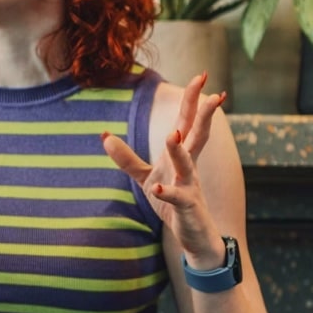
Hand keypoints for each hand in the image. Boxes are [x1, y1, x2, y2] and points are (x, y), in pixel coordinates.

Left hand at [102, 71, 226, 266]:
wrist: (195, 237)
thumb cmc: (174, 203)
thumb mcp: (146, 178)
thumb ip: (127, 158)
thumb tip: (104, 135)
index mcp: (182, 156)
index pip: (187, 122)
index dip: (192, 100)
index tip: (201, 76)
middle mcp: (190, 167)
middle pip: (196, 133)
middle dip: (202, 110)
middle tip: (208, 86)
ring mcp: (190, 186)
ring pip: (187, 164)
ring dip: (179, 150)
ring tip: (172, 135)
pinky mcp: (186, 207)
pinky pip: (177, 198)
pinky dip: (167, 193)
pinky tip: (157, 189)